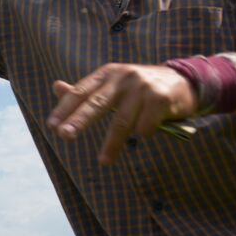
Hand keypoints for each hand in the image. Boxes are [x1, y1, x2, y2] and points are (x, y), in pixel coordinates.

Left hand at [46, 63, 197, 164]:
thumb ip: (86, 90)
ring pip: (122, 121)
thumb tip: (56, 87)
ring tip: (104, 161)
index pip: (81, 91)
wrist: (184, 81)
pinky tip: (146, 132)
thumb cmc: (139, 87)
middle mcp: (123, 77)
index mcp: (107, 73)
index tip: (52, 126)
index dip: (65, 108)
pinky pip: (146, 125)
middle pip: (97, 103)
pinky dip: (144, 133)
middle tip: (65, 136)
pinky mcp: (161, 98)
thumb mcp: (112, 84)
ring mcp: (143, 86)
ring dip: (113, 144)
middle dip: (79, 121)